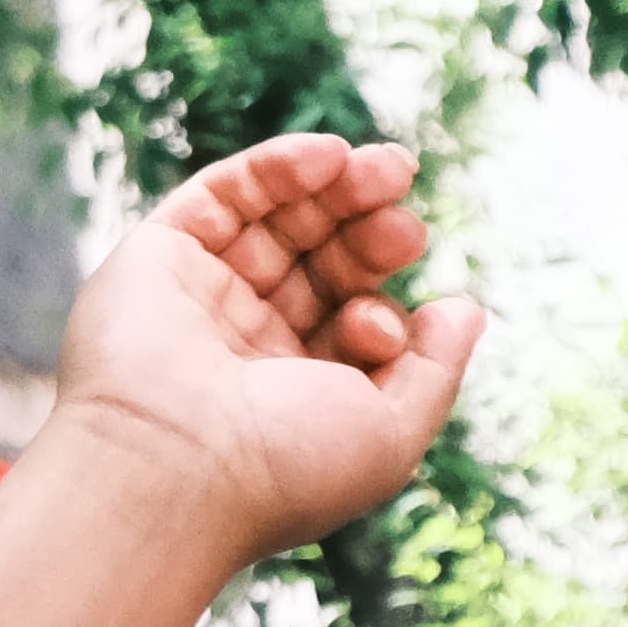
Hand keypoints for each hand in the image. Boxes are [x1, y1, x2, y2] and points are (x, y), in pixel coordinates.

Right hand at [44, 135, 483, 556]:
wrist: (175, 470)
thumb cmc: (286, 468)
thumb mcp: (392, 433)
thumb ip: (434, 369)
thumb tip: (466, 309)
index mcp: (297, 399)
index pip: (355, 326)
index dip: (383, 314)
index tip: (385, 331)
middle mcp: (248, 349)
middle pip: (323, 264)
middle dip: (371, 234)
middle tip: (407, 222)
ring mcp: (203, 299)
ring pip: (278, 221)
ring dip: (337, 188)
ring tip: (391, 169)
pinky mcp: (160, 256)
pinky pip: (223, 195)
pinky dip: (278, 168)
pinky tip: (329, 156)